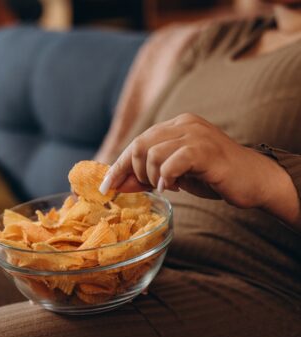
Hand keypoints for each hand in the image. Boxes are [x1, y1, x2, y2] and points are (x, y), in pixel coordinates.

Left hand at [99, 113, 294, 211]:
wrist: (253, 179)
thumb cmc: (213, 177)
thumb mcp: (174, 175)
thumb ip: (148, 175)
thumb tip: (118, 184)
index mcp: (176, 126)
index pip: (137, 142)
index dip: (118, 166)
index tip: (106, 187)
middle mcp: (183, 124)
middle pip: (139, 145)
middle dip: (131, 172)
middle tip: (142, 188)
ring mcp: (195, 134)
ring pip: (152, 153)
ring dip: (151, 177)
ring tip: (165, 186)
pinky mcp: (205, 149)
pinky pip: (172, 162)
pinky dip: (165, 178)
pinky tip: (171, 187)